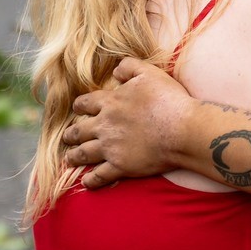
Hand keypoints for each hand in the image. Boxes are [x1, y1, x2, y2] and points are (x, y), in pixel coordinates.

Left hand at [59, 57, 190, 189]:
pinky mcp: (120, 166)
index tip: (78, 109)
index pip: (85, 103)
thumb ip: (129, 67)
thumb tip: (115, 71)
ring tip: (69, 158)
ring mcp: (111, 147)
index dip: (80, 106)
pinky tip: (86, 182)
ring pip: (84, 153)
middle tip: (67, 136)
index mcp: (110, 102)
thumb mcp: (149, 73)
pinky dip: (91, 180)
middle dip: (71, 134)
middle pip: (79, 130)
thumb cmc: (168, 99)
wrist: (182, 129)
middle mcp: (104, 125)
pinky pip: (99, 176)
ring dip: (74, 156)